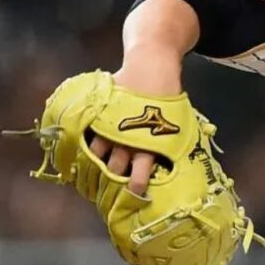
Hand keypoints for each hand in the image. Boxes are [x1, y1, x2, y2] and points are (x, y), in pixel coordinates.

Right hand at [89, 55, 182, 195]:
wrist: (151, 66)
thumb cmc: (169, 96)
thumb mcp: (178, 122)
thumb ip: (173, 143)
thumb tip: (180, 166)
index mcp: (151, 142)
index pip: (141, 173)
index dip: (136, 188)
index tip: (134, 197)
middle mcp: (128, 138)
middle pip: (117, 169)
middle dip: (114, 183)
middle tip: (112, 195)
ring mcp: (111, 127)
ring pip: (99, 157)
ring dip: (98, 170)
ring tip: (95, 182)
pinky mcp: (100, 115)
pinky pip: (89, 137)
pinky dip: (86, 149)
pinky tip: (84, 160)